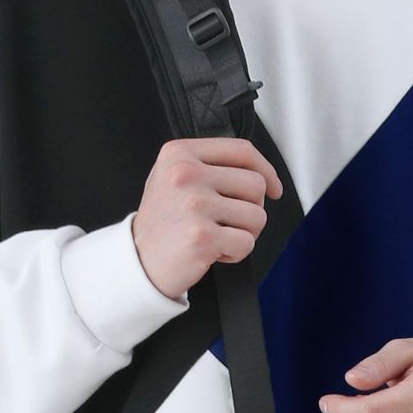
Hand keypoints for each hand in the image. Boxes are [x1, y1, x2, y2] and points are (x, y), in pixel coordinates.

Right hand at [131, 137, 282, 300]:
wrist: (139, 262)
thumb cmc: (164, 221)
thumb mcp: (174, 176)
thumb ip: (211, 164)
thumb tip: (263, 174)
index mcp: (180, 153)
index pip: (242, 150)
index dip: (267, 169)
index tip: (273, 187)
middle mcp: (185, 174)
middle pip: (255, 184)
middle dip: (251, 207)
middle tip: (227, 221)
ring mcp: (194, 205)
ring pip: (257, 215)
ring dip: (244, 232)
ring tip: (217, 236)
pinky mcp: (202, 236)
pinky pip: (246, 242)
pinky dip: (235, 253)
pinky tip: (213, 251)